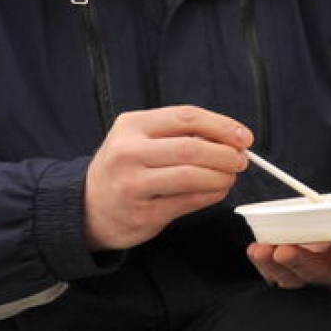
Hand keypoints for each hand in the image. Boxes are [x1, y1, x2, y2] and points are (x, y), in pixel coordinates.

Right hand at [84, 106, 251, 250]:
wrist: (86, 208)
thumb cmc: (126, 167)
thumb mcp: (140, 138)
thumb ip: (180, 133)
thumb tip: (233, 137)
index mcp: (131, 125)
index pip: (187, 117)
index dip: (222, 126)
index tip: (245, 137)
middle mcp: (128, 153)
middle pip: (193, 148)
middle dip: (226, 154)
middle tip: (242, 160)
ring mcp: (133, 185)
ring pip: (193, 177)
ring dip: (222, 177)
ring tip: (230, 176)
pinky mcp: (143, 214)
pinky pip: (190, 202)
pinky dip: (212, 195)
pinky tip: (218, 191)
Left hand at [247, 192, 330, 290]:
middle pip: (319, 274)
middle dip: (302, 263)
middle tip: (287, 250)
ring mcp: (311, 275)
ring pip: (292, 278)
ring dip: (275, 266)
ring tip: (262, 250)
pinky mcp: (290, 271)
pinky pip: (275, 273)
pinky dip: (264, 264)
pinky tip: (255, 248)